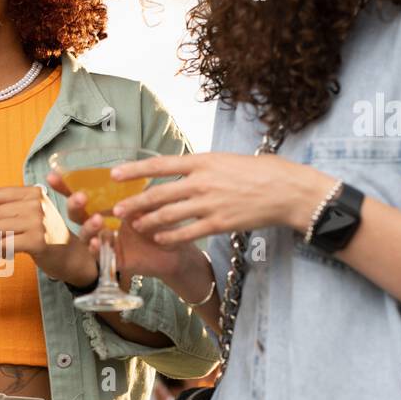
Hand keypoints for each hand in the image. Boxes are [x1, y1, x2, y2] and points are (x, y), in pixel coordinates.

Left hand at [0, 184, 93, 284]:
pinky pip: (3, 244)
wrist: (72, 256)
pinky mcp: (37, 241)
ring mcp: (37, 222)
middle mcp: (36, 204)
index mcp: (33, 193)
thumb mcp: (32, 212)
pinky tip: (10, 254)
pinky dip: (2, 252)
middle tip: (2, 238)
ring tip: (5, 246)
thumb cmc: (48, 233)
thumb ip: (10, 200)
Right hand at [45, 169, 186, 285]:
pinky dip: (95, 249)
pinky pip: (98, 255)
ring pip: (85, 235)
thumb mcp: (147, 202)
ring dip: (88, 226)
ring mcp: (103, 242)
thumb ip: (134, 192)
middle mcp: (100, 223)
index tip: (52, 176)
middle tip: (81, 197)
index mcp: (104, 206)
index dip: (65, 186)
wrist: (175, 250)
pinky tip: (97, 242)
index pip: (81, 194)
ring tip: (97, 219)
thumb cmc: (158, 223)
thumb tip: (124, 173)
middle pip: (77, 214)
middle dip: (74, 205)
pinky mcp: (111, 259)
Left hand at [108, 152, 335, 245]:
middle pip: (159, 194)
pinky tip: (159, 239)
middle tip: (116, 210)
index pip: (160, 165)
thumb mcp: (224, 160)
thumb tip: (177, 171)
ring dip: (148, 222)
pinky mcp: (219, 224)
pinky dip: (170, 237)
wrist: (286, 189)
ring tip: (135, 226)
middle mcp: (202, 182)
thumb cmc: (257, 172)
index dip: (134, 170)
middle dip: (134, 203)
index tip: (114, 175)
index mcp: (202, 161)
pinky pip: (187, 233)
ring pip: (169, 215)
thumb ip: (199, 168)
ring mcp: (209, 204)